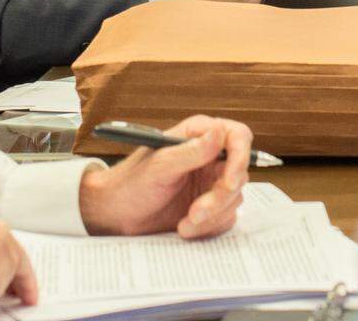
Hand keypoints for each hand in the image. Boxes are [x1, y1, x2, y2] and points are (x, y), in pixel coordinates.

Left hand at [78, 115, 251, 238]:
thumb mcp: (159, 166)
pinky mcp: (210, 205)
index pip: (237, 136)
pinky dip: (208, 226)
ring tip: (185, 221)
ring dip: (212, 215)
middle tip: (196, 212)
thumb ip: (191, 151)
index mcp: (197, 135)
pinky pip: (226, 217)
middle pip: (239, 173)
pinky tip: (185, 227)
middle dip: (219, 198)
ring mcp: (211, 181)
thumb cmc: (131, 183)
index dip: (240, 158)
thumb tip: (219, 132)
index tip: (228, 183)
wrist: (117, 214)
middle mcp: (209, 156)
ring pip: (234, 198)